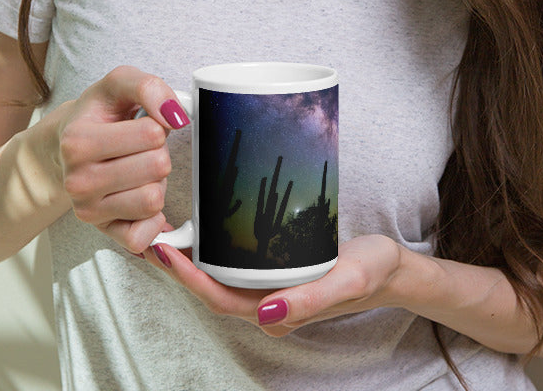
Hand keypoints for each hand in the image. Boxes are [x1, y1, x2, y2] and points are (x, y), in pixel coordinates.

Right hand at [50, 66, 189, 254]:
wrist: (68, 143)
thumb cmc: (98, 113)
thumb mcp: (119, 83)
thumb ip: (149, 87)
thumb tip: (176, 115)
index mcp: (78, 141)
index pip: (152, 133)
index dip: (157, 124)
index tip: (140, 123)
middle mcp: (77, 181)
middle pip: (158, 167)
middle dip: (158, 152)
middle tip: (139, 148)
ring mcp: (88, 210)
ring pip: (154, 200)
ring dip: (156, 182)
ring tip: (137, 169)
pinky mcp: (102, 232)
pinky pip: (142, 237)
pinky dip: (152, 218)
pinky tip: (140, 197)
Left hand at [141, 234, 402, 333]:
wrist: (392, 269)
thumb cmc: (370, 273)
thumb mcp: (347, 281)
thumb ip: (309, 301)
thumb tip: (265, 314)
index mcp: (276, 314)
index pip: (219, 298)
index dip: (187, 278)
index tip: (163, 249)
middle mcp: (266, 307)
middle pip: (210, 288)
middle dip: (177, 266)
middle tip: (150, 231)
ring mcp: (269, 291)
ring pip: (219, 277)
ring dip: (190, 257)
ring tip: (166, 226)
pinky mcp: (274, 273)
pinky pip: (234, 265)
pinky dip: (212, 250)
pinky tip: (203, 227)